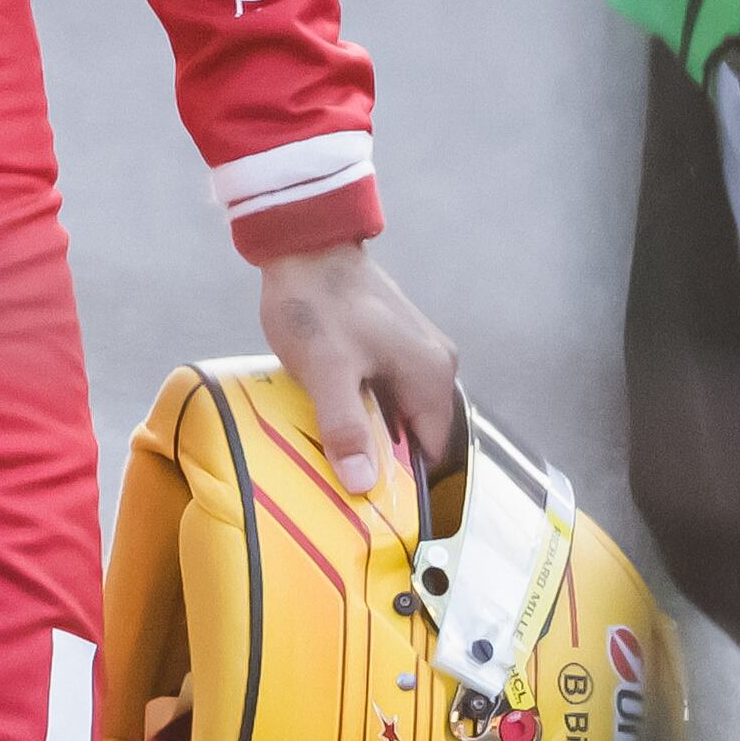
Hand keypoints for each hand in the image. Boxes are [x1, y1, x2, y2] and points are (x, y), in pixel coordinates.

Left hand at [258, 239, 459, 495]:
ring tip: (330, 448)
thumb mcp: (327, 371)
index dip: (402, 480)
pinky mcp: (391, 340)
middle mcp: (435, 365)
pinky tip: (329, 411)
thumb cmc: (317, 304)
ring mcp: (415, 350)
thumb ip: (347, 428)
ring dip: (368, 429)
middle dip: (381, 457)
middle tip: (339, 476)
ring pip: (396, 411)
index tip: (366, 498)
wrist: (304, 241)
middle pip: (414, 433)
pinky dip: (361, 404)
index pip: (431, 452)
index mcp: (432, 377)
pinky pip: (383, 389)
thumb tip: (362, 485)